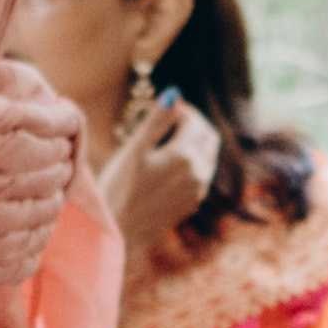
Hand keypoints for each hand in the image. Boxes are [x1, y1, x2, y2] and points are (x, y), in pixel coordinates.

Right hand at [96, 92, 225, 249]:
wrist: (119, 233)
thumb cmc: (119, 189)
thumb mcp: (134, 150)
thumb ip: (157, 120)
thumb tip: (174, 94)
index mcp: (185, 156)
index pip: (195, 121)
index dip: (182, 109)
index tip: (166, 107)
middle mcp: (198, 173)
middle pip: (208, 137)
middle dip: (194, 123)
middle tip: (172, 118)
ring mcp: (198, 191)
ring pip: (207, 156)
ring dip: (194, 141)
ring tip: (168, 138)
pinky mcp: (192, 203)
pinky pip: (201, 174)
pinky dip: (192, 161)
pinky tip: (169, 162)